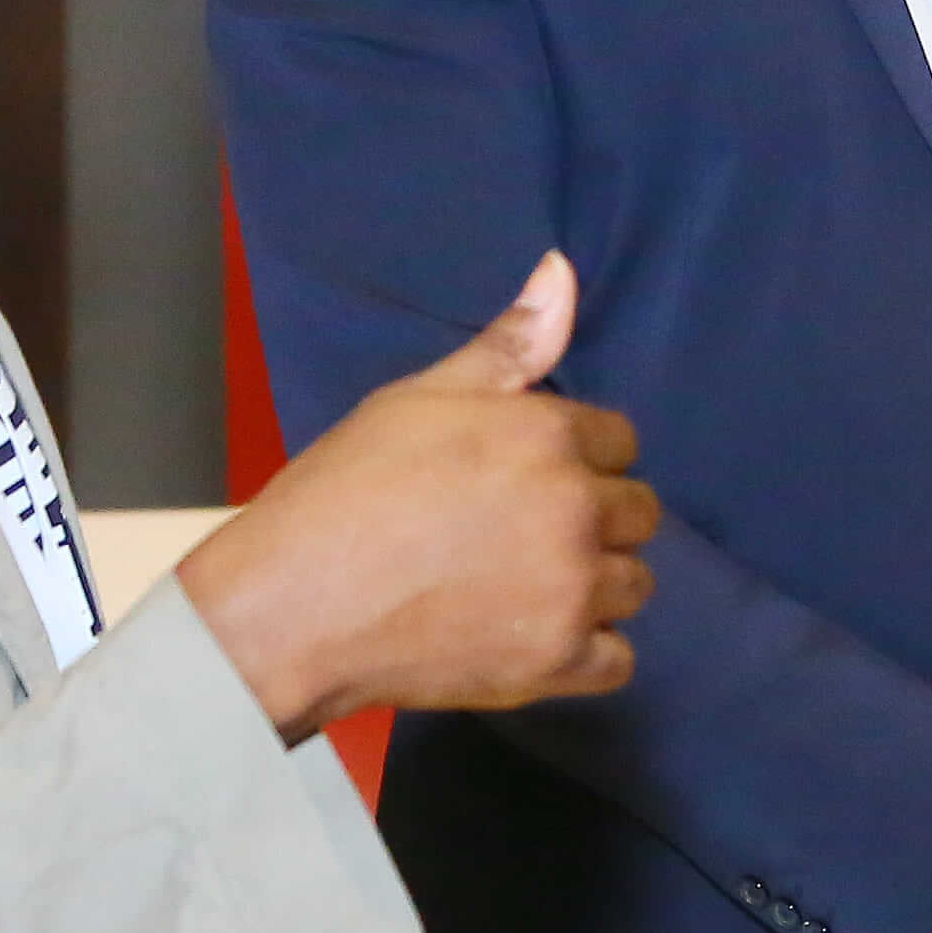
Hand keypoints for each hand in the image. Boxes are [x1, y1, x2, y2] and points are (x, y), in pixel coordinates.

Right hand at [179, 253, 656, 732]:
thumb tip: (562, 270)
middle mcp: (574, 509)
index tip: (522, 482)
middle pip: (640, 512)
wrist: (291, 607)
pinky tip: (531, 635)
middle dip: (594, 519)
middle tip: (520, 536)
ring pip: (634, 584)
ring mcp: (571, 591)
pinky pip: (618, 660)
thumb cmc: (343, 493)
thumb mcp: (418, 397)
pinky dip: (585, 652)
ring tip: (523, 586)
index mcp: (547, 435)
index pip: (619, 440)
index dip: (575, 459)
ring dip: (595, 585)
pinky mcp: (557, 662)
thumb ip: (507, 345)